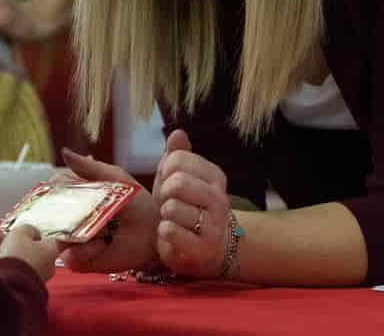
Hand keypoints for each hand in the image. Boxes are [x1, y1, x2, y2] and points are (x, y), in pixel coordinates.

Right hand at [0, 225, 60, 282]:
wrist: (11, 286)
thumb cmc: (18, 255)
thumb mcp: (20, 233)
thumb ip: (26, 229)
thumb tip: (30, 233)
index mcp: (51, 250)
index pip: (46, 238)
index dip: (31, 233)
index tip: (18, 231)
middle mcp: (46, 265)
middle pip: (25, 248)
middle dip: (5, 241)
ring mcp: (34, 278)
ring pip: (15, 260)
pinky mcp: (22, 288)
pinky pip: (11, 272)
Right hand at [55, 148, 160, 273]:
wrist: (155, 231)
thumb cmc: (137, 202)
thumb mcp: (116, 179)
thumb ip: (90, 168)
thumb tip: (64, 153)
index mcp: (75, 197)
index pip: (51, 191)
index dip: (52, 190)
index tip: (63, 187)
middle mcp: (70, 219)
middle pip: (48, 216)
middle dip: (59, 213)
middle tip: (83, 209)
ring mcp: (74, 240)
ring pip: (56, 237)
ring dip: (75, 232)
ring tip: (101, 229)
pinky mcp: (82, 260)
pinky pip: (69, 257)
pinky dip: (83, 251)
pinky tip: (101, 244)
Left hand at [153, 130, 230, 277]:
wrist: (206, 250)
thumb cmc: (187, 208)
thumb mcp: (180, 179)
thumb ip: (177, 155)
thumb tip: (178, 132)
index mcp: (215, 177)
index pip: (177, 160)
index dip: (165, 173)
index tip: (171, 185)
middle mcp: (219, 199)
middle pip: (177, 182)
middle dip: (164, 194)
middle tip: (169, 204)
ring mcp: (213, 226)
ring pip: (172, 208)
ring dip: (165, 216)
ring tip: (174, 221)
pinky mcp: (201, 250)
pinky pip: (170, 231)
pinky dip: (164, 233)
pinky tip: (173, 236)